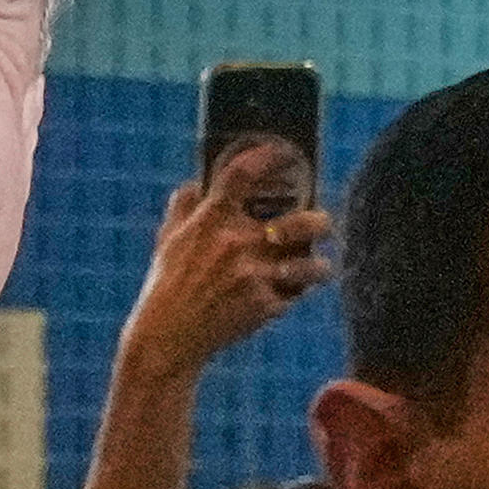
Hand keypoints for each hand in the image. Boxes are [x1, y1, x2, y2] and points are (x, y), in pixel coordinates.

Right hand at [112, 137, 330, 392]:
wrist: (167, 337)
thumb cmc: (167, 286)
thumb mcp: (167, 241)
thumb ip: (182, 207)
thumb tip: (194, 183)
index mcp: (212, 220)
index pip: (242, 173)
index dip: (267, 156)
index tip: (283, 150)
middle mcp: (237, 243)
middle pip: (303, 221)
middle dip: (320, 222)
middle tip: (321, 224)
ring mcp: (253, 275)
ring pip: (311, 265)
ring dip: (318, 266)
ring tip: (318, 267)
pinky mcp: (262, 306)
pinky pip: (293, 296)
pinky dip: (293, 295)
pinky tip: (290, 294)